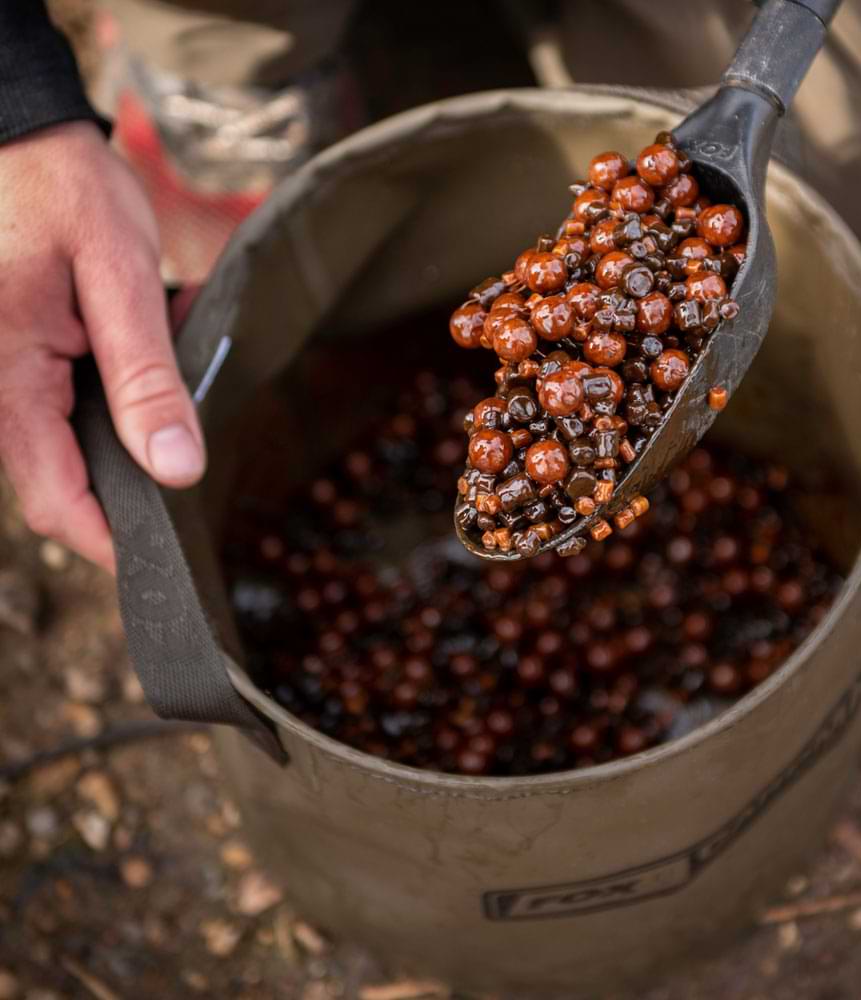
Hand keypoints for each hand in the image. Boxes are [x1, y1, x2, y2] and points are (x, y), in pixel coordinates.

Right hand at [0, 121, 204, 572]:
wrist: (16, 131)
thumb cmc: (62, 188)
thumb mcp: (120, 278)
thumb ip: (146, 378)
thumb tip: (178, 469)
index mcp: (6, 380)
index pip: (56, 503)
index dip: (112, 541)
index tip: (165, 558)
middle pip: (61, 483)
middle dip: (130, 484)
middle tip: (187, 460)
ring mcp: (0, 378)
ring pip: (65, 449)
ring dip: (125, 436)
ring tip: (169, 388)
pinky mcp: (12, 361)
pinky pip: (61, 409)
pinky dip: (111, 400)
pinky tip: (142, 359)